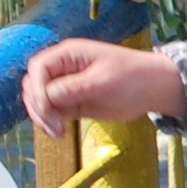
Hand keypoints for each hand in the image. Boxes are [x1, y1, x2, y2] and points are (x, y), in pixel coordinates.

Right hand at [22, 39, 184, 134]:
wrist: (153, 89)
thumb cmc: (133, 77)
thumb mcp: (104, 81)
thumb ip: (74, 88)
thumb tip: (47, 95)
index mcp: (68, 54)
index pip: (38, 68)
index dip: (38, 89)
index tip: (47, 108)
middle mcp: (62, 68)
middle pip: (33, 85)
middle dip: (38, 106)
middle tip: (55, 125)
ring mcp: (65, 87)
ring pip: (38, 101)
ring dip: (42, 117)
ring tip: (58, 132)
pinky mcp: (71, 103)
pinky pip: (51, 112)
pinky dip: (50, 123)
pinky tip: (60, 133)